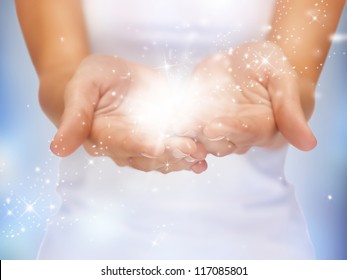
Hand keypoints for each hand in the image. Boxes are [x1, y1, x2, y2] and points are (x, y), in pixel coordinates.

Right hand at [50, 55, 206, 173]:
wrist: (103, 80)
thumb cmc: (88, 82)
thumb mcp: (80, 90)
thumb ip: (73, 118)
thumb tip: (56, 150)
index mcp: (106, 137)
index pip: (127, 146)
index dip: (145, 147)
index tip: (163, 146)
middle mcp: (126, 148)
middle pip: (152, 156)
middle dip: (174, 154)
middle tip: (194, 150)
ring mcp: (145, 144)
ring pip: (166, 158)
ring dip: (186, 158)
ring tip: (204, 155)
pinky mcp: (160, 135)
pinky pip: (174, 148)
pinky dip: (190, 152)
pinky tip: (206, 153)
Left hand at [180, 41, 315, 155]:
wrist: (247, 62)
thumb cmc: (269, 68)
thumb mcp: (282, 78)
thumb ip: (291, 109)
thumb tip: (309, 144)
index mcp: (261, 127)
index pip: (246, 131)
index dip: (230, 129)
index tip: (213, 125)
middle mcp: (236, 134)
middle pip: (219, 141)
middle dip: (201, 136)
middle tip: (183, 128)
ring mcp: (214, 128)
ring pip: (199, 139)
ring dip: (183, 135)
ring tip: (168, 126)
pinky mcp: (196, 119)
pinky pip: (184, 129)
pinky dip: (173, 128)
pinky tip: (161, 124)